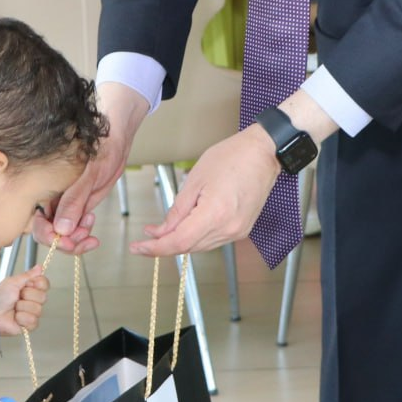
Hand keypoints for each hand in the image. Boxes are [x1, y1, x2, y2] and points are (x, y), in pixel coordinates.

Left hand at [0, 265, 49, 335]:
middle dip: (27, 296)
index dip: (38, 283)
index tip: (28, 284)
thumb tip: (39, 267)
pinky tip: (15, 317)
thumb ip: (28, 275)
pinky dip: (21, 318)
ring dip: (22, 307)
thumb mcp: (13, 282)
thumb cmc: (0, 296)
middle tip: (17, 296)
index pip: (44, 284)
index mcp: (31, 288)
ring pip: (37, 309)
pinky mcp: (30, 325)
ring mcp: (33, 313)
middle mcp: (34, 300)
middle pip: (42, 297)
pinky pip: (33, 320)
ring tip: (14, 308)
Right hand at [35, 83, 148, 254]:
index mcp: (46, 191)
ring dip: (76, 239)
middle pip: (49, 234)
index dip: (50, 237)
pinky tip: (91, 221)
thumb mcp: (88, 175)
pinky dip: (83, 231)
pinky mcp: (77, 207)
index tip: (66, 240)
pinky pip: (75, 228)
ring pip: (63, 234)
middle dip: (65, 242)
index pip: (38, 224)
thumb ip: (74, 201)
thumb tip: (61, 229)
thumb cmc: (99, 148)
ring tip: (90, 232)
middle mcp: (52, 201)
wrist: (115, 139)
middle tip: (85, 240)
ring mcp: (65, 206)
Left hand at [132, 125, 279, 256]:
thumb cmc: (231, 158)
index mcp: (215, 214)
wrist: (263, 154)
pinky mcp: (242, 229)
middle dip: (165, 244)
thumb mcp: (196, 180)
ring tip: (162, 229)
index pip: (179, 242)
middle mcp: (228, 228)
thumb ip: (178, 209)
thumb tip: (162, 230)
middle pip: (189, 247)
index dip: (156, 248)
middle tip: (146, 237)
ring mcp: (238, 231)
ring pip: (200, 246)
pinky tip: (186, 226)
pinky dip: (196, 236)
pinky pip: (213, 240)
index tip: (138, 247)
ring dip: (180, 241)